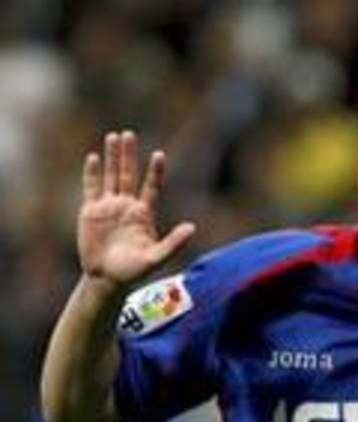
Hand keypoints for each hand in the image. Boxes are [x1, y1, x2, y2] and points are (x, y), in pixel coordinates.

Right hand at [78, 131, 194, 294]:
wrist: (107, 279)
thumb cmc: (134, 271)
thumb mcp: (157, 257)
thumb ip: (174, 242)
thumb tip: (193, 227)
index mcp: (144, 213)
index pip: (151, 186)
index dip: (155, 171)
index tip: (159, 154)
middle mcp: (127, 206)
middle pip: (128, 174)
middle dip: (128, 155)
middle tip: (129, 134)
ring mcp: (109, 207)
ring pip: (110, 176)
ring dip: (111, 157)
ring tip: (113, 136)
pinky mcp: (90, 212)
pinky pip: (91, 188)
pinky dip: (92, 173)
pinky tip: (93, 157)